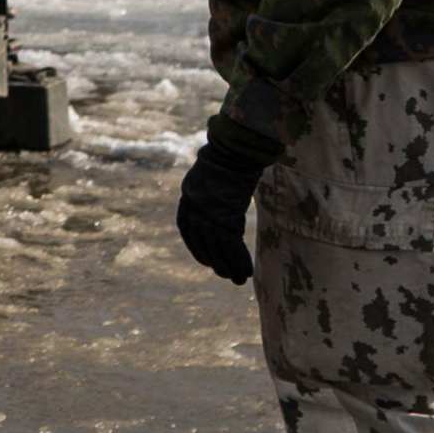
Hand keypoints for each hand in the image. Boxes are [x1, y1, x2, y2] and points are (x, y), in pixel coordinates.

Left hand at [172, 119, 282, 283]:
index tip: (207, 261)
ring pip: (218, 249)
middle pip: (203, 243)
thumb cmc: (226, 162)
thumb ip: (208, 196)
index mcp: (187, 199)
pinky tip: (246, 271)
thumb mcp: (210, 179)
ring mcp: (209, 215)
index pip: (187, 230)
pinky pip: (232, 247)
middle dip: (215, 261)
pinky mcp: (226, 218)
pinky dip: (240, 261)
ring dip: (229, 266)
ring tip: (238, 279)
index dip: (197, 248)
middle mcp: (194, 210)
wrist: (233, 153)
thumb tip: (214, 208)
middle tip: (226, 275)